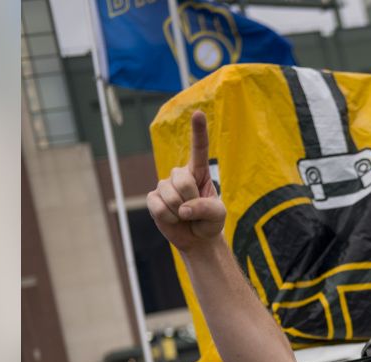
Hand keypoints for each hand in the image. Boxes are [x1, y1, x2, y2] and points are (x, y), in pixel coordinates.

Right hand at [147, 110, 226, 255]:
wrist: (197, 238)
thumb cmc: (209, 222)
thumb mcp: (218, 215)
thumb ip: (207, 208)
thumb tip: (184, 208)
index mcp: (199, 172)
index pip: (199, 149)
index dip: (198, 131)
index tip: (198, 113)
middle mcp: (180, 174)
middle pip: (183, 181)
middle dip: (191, 200)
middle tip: (195, 210)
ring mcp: (164, 185)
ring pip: (170, 196)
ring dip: (180, 212)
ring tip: (184, 215)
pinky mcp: (152, 199)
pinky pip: (158, 207)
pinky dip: (169, 218)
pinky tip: (173, 219)